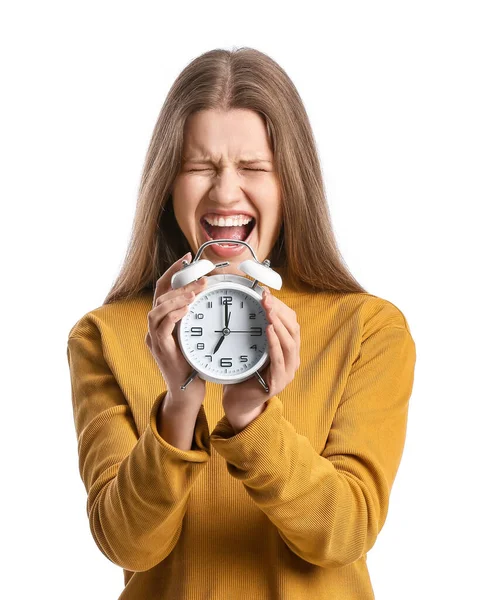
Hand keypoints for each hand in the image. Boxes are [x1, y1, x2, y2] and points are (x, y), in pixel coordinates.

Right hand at [145, 253, 208, 410]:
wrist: (187, 392)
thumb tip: (211, 295)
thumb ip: (196, 317)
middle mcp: (154, 328)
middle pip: (159, 296)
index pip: (163, 290)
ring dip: (176, 298)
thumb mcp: (195, 335)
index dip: (174, 272)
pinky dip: (173, 315)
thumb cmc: (195, 364)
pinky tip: (186, 309)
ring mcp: (154, 339)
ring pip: (156, 310)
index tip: (188, 257)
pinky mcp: (160, 350)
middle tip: (201, 276)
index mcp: (163, 322)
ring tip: (195, 292)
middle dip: (179, 282)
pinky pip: (161, 328)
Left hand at [222, 288, 300, 429]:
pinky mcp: (278, 383)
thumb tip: (250, 304)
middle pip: (293, 330)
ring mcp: (287, 372)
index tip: (266, 293)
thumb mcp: (251, 348)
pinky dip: (275, 344)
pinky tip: (269, 331)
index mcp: (287, 350)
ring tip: (269, 310)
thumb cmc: (243, 373)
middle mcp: (292, 360)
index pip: (291, 323)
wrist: (238, 402)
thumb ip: (256, 331)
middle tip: (266, 298)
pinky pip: (279, 360)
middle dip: (280, 311)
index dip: (281, 307)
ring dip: (279, 324)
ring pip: (291, 344)